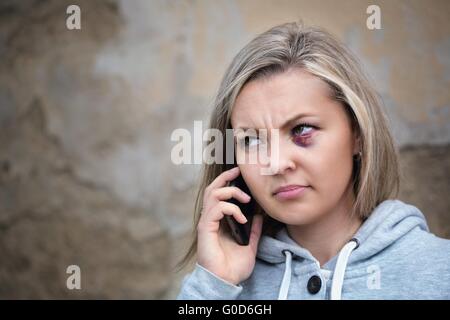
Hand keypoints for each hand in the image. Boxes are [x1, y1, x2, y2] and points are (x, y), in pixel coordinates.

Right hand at [196, 166, 262, 284]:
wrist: (225, 281)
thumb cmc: (233, 267)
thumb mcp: (250, 245)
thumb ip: (254, 231)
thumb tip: (259, 217)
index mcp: (219, 221)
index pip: (219, 194)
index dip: (227, 181)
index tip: (240, 174)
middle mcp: (210, 219)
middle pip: (212, 188)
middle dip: (225, 176)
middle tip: (238, 171)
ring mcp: (207, 222)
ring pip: (213, 193)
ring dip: (231, 191)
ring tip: (246, 198)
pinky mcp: (205, 228)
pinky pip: (216, 208)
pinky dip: (231, 208)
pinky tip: (242, 218)